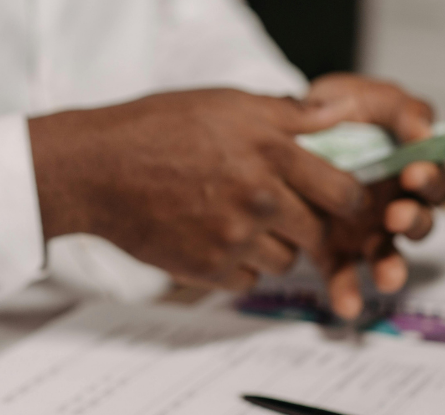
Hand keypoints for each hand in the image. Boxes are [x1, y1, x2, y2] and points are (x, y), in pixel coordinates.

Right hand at [28, 89, 362, 289]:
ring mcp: (235, 239)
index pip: (344, 193)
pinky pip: (249, 281)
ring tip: (242, 223)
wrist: (97, 170)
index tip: (339, 200)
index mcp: (272, 154)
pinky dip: (240, 268)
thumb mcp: (228, 103)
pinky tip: (217, 241)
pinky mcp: (210, 269)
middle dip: (309, 225)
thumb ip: (289, 115)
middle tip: (286, 213)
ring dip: (274, 248)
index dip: (347, 199)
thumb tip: (339, 114)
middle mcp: (260, 199)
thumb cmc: (158, 129)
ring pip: (285, 261)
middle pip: (319, 233)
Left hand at [304, 74, 444, 318]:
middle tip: (396, 215)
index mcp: (409, 169)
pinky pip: (345, 276)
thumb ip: (401, 108)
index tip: (414, 173)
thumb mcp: (368, 97)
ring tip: (387, 277)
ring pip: (389, 255)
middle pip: (419, 222)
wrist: (279, 133)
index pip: (435, 181)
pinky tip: (347, 307)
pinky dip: (348, 293)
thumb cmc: (334, 113)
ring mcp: (366, 231)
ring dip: (392, 267)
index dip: (431, 180)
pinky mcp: (335, 251)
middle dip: (413, 221)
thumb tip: (426, 131)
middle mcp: (394, 204)